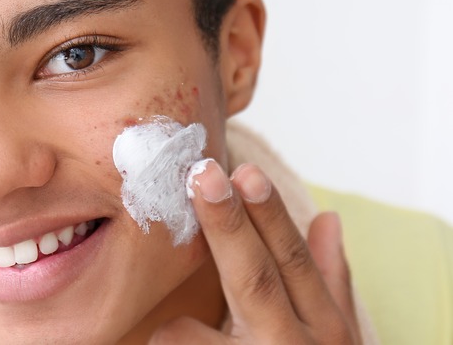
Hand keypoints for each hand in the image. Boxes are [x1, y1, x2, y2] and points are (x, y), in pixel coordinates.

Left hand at [151, 160, 360, 343]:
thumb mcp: (331, 335)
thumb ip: (329, 280)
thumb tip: (329, 216)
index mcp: (326, 330)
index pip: (294, 261)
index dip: (270, 215)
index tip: (245, 170)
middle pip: (255, 278)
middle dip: (228, 225)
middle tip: (204, 175)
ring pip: (191, 329)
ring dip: (177, 325)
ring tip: (181, 340)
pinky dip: (168, 343)